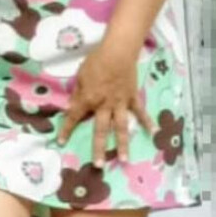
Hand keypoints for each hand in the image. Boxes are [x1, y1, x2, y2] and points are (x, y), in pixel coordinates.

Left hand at [56, 43, 154, 167]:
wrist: (118, 51)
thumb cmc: (96, 61)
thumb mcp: (80, 76)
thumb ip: (77, 93)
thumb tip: (72, 107)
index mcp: (88, 99)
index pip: (74, 117)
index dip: (66, 129)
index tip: (60, 142)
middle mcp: (104, 105)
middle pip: (101, 130)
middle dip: (99, 148)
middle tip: (98, 165)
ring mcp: (120, 103)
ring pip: (121, 127)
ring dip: (122, 144)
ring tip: (124, 159)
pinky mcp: (132, 97)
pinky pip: (140, 112)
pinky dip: (147, 121)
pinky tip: (154, 132)